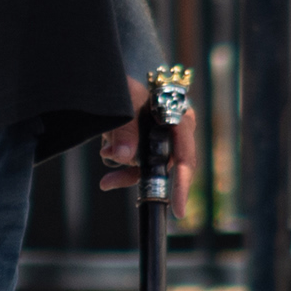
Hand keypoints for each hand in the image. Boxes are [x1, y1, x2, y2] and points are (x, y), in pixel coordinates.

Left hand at [96, 77, 194, 208]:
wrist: (115, 81)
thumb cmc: (126, 88)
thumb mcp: (125, 102)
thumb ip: (124, 129)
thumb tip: (121, 156)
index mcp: (179, 119)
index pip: (184, 155)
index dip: (182, 183)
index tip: (178, 209)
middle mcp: (176, 133)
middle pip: (166, 166)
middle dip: (137, 176)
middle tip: (109, 182)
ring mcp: (162, 141)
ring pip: (150, 170)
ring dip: (126, 174)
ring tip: (105, 178)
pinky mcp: (147, 147)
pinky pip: (140, 167)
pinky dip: (123, 171)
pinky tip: (107, 173)